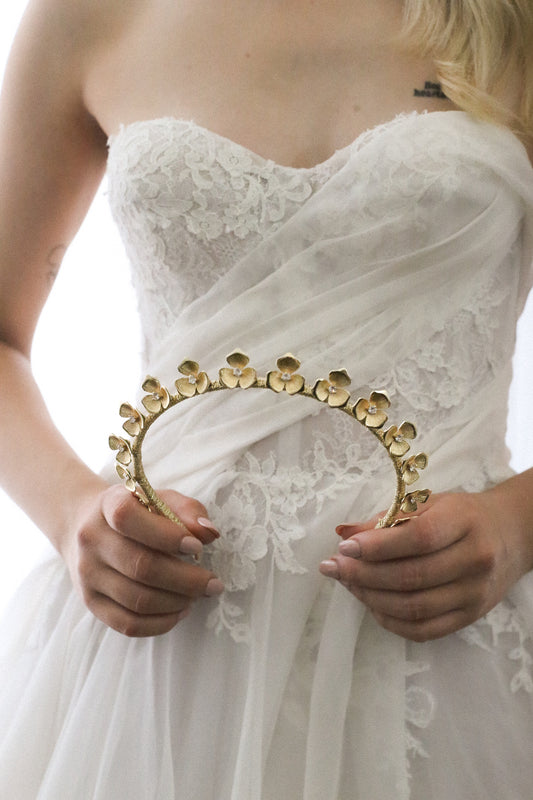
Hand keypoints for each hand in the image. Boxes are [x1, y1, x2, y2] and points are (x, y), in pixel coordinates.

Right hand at [62, 484, 223, 636]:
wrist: (86, 526)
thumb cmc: (137, 512)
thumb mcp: (162, 499)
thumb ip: (188, 511)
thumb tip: (209, 534)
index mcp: (109, 505)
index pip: (128, 519)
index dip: (167, 535)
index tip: (197, 547)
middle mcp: (92, 540)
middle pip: (140, 567)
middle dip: (186, 580)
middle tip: (214, 584)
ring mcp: (88, 575)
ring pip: (137, 600)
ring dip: (177, 602)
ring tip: (198, 596)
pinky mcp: (91, 602)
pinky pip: (127, 624)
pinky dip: (161, 623)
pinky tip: (180, 611)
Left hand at [320, 488, 532, 641]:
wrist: (511, 536)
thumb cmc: (461, 516)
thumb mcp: (429, 504)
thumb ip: (387, 518)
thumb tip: (343, 533)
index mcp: (464, 523)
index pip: (418, 539)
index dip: (377, 546)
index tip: (343, 547)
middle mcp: (475, 561)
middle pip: (411, 577)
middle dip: (363, 575)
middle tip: (333, 567)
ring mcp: (474, 595)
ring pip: (413, 608)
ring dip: (370, 598)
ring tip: (347, 583)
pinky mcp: (469, 618)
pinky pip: (422, 631)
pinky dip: (389, 620)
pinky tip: (370, 603)